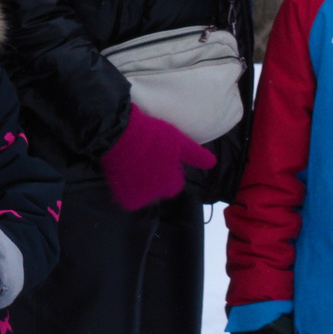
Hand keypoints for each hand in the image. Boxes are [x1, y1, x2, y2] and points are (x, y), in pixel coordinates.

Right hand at [98, 110, 215, 210]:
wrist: (119, 135)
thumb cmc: (153, 137)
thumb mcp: (180, 142)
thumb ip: (196, 155)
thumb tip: (213, 164)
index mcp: (170, 182)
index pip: (175, 185)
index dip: (170, 172)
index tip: (163, 159)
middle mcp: (155, 194)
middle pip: (159, 190)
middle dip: (156, 180)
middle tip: (148, 161)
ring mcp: (137, 196)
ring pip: (144, 194)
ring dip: (141, 184)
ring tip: (135, 165)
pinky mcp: (121, 195)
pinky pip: (128, 197)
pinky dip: (127, 189)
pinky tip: (124, 173)